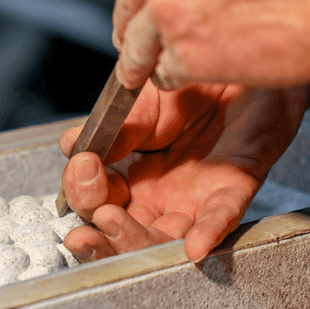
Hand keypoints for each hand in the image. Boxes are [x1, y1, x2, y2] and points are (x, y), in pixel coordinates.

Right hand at [60, 80, 309, 261]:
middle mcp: (161, 198)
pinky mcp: (236, 186)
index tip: (83, 165)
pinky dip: (208, 233)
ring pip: (165, 238)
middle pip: (124, 236)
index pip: (97, 204)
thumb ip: (107, 130)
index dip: (83, 193)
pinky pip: (223, 216)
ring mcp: (197, 198)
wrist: (238, 59)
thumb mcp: (137, 106)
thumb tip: (71, 147)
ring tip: (112, 221)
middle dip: (101, 235)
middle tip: (94, 214)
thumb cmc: (189, 87)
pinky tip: (193, 248)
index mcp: (132, 180)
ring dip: (135, 238)